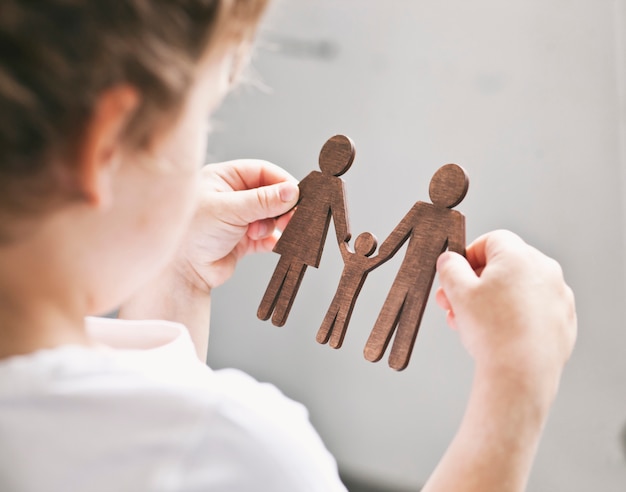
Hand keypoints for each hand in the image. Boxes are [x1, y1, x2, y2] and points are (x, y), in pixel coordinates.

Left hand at [174, 159, 298, 290]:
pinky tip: (269, 244)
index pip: (262, 172)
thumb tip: (293, 191)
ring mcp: (239, 219)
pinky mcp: (244, 240)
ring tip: (259, 233)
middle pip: (270, 194)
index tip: (298, 195)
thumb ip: (263, 200)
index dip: (282, 182)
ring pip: (271, 216)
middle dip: (281, 207)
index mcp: (224, 178)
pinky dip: (271, 240)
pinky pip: (268, 237)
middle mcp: (233, 196)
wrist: (181, 272)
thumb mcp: (230, 210)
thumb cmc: (192, 233)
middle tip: (292, 218)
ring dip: (272, 225)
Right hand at [435, 230, 576, 397]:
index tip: (455, 275)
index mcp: (520, 256)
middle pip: (503, 267)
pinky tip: (496, 336)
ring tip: (469, 324)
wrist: (520, 375)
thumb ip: (450, 267)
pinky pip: (533, 311)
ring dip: (491, 301)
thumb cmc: (491, 331)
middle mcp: (545, 271)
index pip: (491, 240)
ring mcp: (558, 297)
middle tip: (454, 303)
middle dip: (475, 283)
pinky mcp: (563, 321)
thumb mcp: (457, 291)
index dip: (468, 256)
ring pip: (517, 290)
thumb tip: (450, 259)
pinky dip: (514, 317)